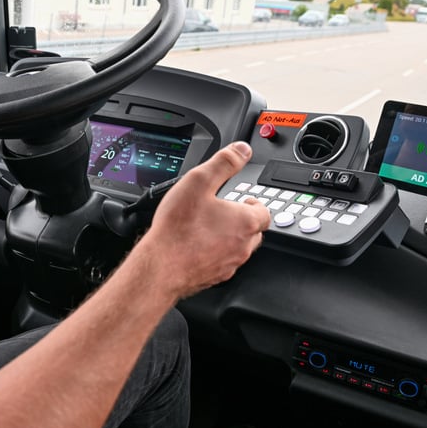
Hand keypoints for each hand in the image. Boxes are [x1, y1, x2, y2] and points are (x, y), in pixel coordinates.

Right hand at [138, 141, 270, 299]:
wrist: (161, 266)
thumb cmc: (178, 228)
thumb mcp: (199, 181)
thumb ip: (224, 163)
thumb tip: (242, 150)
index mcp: (245, 221)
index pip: (265, 212)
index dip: (255, 204)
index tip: (244, 200)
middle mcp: (242, 245)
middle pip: (255, 232)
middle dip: (244, 221)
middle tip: (227, 212)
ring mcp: (230, 264)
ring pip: (239, 249)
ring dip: (231, 238)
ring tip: (211, 228)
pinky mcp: (215, 277)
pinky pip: (223, 263)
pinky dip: (216, 254)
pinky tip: (198, 246)